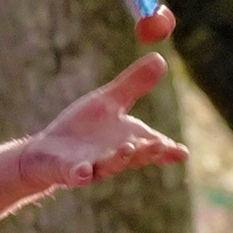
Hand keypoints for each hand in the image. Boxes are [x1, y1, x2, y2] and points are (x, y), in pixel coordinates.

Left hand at [24, 55, 187, 193]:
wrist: (49, 151)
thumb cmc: (83, 128)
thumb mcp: (108, 102)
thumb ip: (134, 85)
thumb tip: (160, 58)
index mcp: (129, 140)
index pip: (153, 146)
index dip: (168, 150)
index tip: (183, 152)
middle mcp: (115, 156)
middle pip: (135, 156)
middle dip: (147, 151)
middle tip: (160, 144)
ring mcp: (92, 165)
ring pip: (109, 165)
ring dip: (119, 159)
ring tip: (128, 148)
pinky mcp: (68, 171)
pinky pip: (75, 174)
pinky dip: (80, 174)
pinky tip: (82, 172)